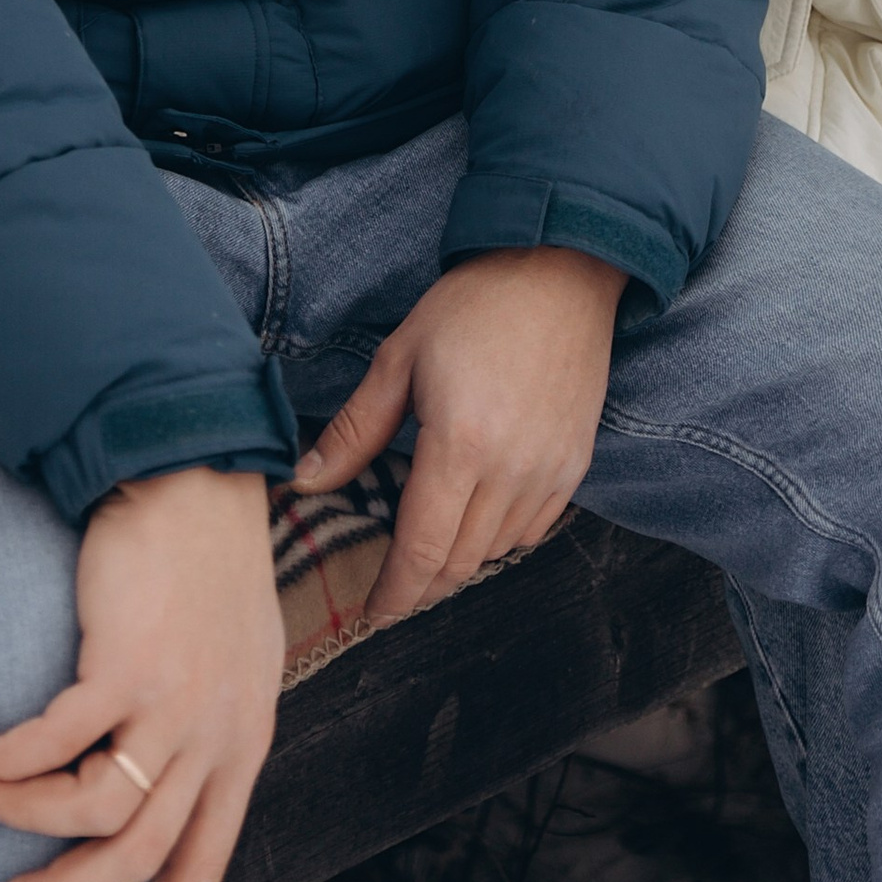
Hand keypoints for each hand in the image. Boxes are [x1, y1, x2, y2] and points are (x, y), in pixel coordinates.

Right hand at [0, 463, 283, 881]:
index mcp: (243, 743)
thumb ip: (205, 733)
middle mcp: (215, 734)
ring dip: (20, 817)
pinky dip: (7, 760)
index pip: (203, 865)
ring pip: (88, 808)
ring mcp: (173, 702)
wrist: (196, 477)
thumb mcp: (232, 664)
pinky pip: (52, 742)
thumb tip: (160, 798)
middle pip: (137, 855)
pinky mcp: (125, 663)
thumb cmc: (207, 565)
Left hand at [295, 245, 626, 625]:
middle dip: (422, 587)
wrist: (559, 271)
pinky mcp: (575, 465)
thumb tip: (305, 480)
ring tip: (429, 552)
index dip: (394, 592)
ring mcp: (549, 471)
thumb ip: (355, 429)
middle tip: (393, 590)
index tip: (373, 610)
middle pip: (459, 562)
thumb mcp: (400, 357)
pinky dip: (499, 539)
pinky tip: (477, 521)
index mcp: (460, 444)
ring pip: (495, 551)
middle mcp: (511, 470)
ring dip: (458, 562)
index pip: (422, 550)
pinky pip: (532, 529)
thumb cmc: (473, 306)